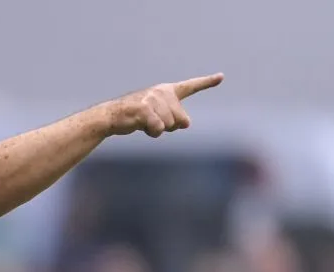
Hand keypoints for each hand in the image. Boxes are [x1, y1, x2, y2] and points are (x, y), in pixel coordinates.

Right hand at [106, 73, 223, 137]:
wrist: (111, 116)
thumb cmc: (136, 117)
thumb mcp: (158, 116)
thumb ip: (175, 118)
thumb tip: (186, 124)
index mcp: (167, 91)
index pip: (190, 86)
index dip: (207, 82)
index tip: (221, 76)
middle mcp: (162, 92)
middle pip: (181, 120)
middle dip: (169, 126)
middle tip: (151, 122)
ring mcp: (153, 99)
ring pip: (170, 126)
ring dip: (157, 130)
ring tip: (143, 122)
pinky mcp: (144, 109)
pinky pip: (159, 129)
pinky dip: (151, 132)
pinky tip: (140, 126)